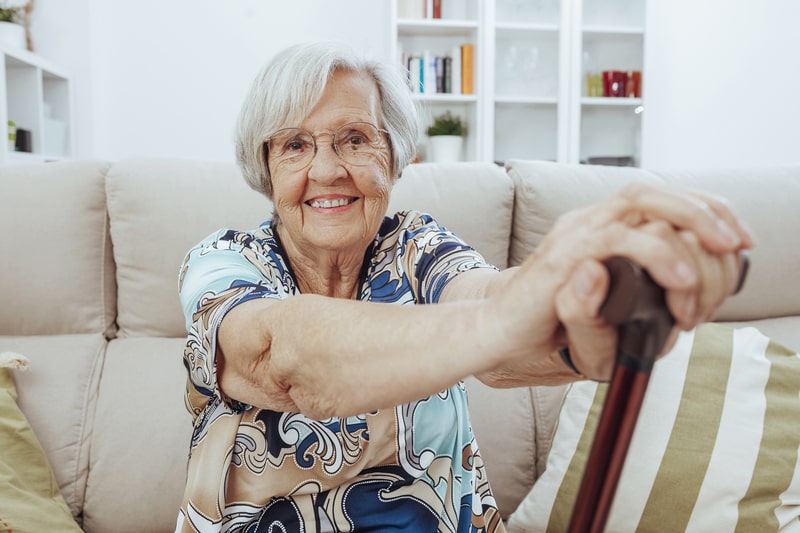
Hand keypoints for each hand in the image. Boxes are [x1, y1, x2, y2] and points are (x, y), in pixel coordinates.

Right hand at [493, 182, 753, 381]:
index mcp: (602, 228)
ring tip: (715, 258)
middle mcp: (589, 222)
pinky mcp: (564, 258)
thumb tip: (689, 278)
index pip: (659, 200)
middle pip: (653, 190)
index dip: (705, 210)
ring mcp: (575, 235)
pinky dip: (656, 255)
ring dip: (689, 225)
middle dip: (705, 211)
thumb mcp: (611, 305)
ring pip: (641, 201)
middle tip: (736, 242)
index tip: (739, 240)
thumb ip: (642, 287)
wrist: (500, 332)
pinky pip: (616, 240)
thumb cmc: (551, 320)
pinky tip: (678, 282)